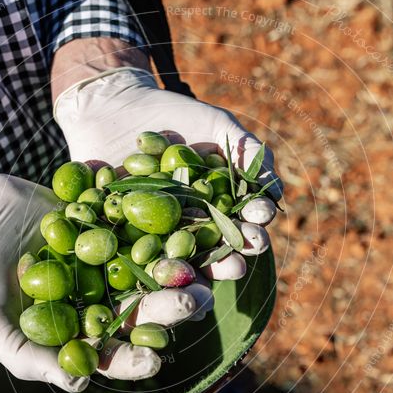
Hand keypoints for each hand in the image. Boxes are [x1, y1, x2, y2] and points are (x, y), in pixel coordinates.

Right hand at [0, 168, 195, 391]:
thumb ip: (29, 358)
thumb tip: (77, 384)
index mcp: (79, 331)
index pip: (113, 353)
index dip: (134, 359)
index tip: (154, 361)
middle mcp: (101, 298)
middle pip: (142, 309)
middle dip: (170, 308)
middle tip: (196, 302)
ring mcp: (108, 260)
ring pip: (151, 268)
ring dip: (179, 267)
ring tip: (210, 265)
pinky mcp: (109, 222)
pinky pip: (139, 223)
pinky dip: (163, 222)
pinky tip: (186, 220)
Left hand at [53, 65, 279, 291]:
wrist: (116, 107)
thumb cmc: (173, 115)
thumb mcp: (215, 125)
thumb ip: (246, 151)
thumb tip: (277, 191)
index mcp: (220, 205)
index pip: (243, 217)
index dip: (254, 220)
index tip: (261, 217)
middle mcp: (193, 225)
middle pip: (214, 247)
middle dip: (229, 259)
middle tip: (239, 264)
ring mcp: (159, 235)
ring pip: (178, 260)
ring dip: (192, 274)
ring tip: (201, 285)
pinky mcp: (124, 239)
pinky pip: (136, 257)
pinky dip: (146, 269)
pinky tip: (156, 278)